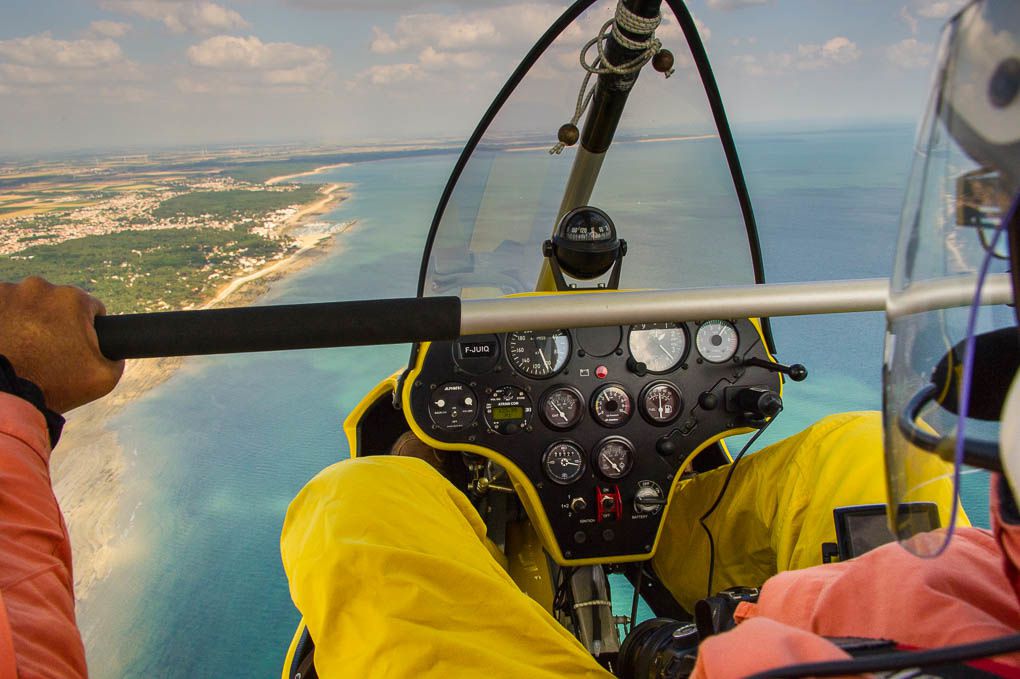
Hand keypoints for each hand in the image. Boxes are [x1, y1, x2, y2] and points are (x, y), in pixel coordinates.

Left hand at [0, 277, 123, 412]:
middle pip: (56, 303)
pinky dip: (5, 322)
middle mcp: (39, 287)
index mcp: (73, 298)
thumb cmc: (53, 386)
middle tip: (46, 351)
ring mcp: (7, 292)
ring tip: (23, 348)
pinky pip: (3, 308)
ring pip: (27, 304)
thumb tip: (117, 351)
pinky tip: (7, 343)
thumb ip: (119, 358)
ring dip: (27, 320)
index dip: (86, 330)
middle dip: (55, 322)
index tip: (73, 347)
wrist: (4, 397)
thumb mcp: (106, 377)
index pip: (91, 308)